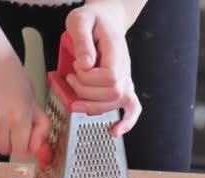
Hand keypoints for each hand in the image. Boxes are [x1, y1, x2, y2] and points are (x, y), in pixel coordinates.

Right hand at [0, 1, 50, 160]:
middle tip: (6, 119)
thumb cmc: (6, 67)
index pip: (21, 152)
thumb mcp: (31, 93)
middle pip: (3, 150)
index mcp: (20, 115)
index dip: (22, 148)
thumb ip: (39, 124)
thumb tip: (37, 150)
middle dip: (7, 139)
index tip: (20, 141)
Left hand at [65, 0, 144, 136]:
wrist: (105, 19)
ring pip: (115, 103)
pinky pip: (133, 107)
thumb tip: (85, 65)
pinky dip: (127, 122)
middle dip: (86, 92)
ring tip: (75, 98)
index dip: (89, 78)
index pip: (109, 77)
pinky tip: (115, 131)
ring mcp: (124, 79)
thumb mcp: (80, 21)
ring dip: (92, 106)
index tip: (76, 67)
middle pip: (112, 93)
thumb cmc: (91, 20)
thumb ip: (82, 41)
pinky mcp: (122, 85)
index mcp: (115, 52)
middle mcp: (124, 68)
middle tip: (71, 79)